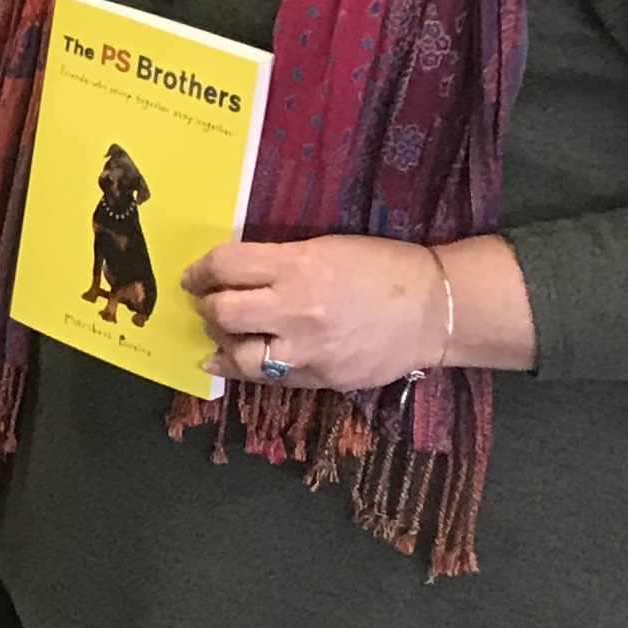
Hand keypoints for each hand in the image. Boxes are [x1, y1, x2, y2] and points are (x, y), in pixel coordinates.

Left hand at [187, 235, 448, 392]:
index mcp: (297, 266)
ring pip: (239, 354)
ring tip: (223, 332)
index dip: (199, 270)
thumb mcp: (324, 248)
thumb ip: (277, 262)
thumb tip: (233, 275)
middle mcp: (296, 309)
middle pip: (223, 311)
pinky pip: (269, 379)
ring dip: (221, 341)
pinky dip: (241, 370)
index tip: (192, 275)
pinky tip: (227, 363)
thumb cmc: (381, 267)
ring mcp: (308, 350)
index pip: (226, 266)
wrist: (434, 309)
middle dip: (206, 305)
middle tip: (206, 301)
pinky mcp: (321, 378)